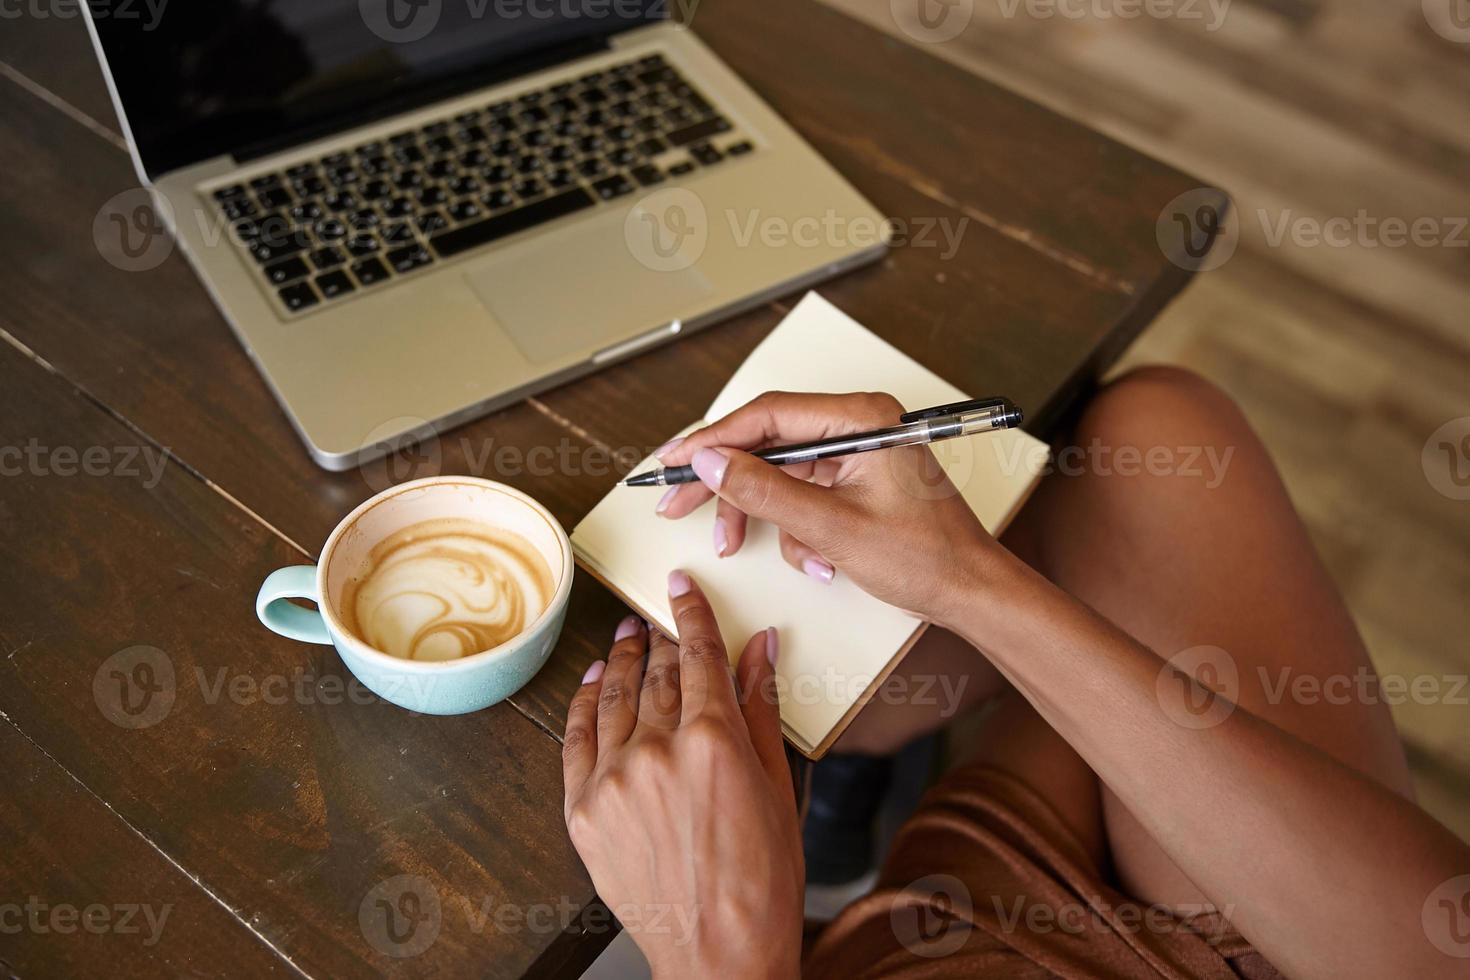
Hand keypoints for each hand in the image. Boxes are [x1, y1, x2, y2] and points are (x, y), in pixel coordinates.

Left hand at [561, 571, 801, 978]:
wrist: (718, 952)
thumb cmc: (761, 879)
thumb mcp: (777, 786)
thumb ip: (761, 708)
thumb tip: (760, 650)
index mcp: (714, 740)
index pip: (698, 654)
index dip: (690, 614)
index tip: (680, 588)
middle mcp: (658, 750)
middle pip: (655, 672)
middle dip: (658, 637)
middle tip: (657, 617)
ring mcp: (614, 779)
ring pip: (614, 697)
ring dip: (620, 660)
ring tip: (625, 638)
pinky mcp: (583, 809)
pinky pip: (576, 738)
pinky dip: (584, 703)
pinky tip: (594, 681)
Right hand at [656, 391, 1000, 626]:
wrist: (970, 590)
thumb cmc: (925, 557)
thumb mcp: (831, 527)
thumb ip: (765, 491)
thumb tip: (711, 462)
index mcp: (863, 419)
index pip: (769, 415)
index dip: (713, 438)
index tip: (675, 461)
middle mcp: (860, 425)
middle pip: (768, 440)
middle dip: (724, 478)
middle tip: (678, 501)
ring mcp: (857, 452)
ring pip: (780, 472)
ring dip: (760, 513)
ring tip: (738, 544)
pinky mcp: (855, 478)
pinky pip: (802, 493)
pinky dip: (793, 527)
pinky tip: (811, 558)